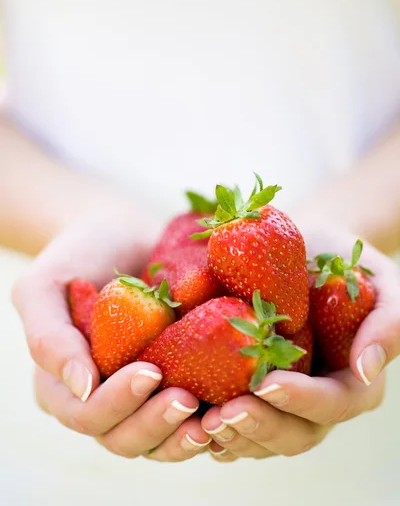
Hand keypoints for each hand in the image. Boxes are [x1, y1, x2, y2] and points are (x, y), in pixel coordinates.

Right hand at [12, 213, 209, 461]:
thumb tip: (82, 388)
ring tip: (213, 419)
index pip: (87, 415)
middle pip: (124, 438)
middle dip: (155, 424)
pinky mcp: (173, 381)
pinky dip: (210, 420)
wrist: (122, 232)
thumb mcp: (43, 286)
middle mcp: (101, 399)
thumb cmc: (77, 254)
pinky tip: (233, 407)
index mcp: (62, 386)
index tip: (149, 371)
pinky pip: (189, 417)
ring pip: (159, 440)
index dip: (116, 403)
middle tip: (186, 399)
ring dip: (184, 436)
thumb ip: (49, 337)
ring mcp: (139, 395)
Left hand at [201, 229, 399, 461]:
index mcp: (352, 383)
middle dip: (258, 427)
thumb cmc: (348, 263)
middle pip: (293, 435)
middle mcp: (317, 402)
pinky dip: (213, 426)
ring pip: (261, 439)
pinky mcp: (253, 392)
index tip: (265, 383)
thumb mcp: (383, 284)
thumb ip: (387, 325)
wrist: (307, 249)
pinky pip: (236, 422)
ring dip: (231, 436)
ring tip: (201, 420)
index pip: (331, 405)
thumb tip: (366, 368)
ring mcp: (284, 401)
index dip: (299, 400)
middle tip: (222, 415)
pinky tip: (188, 414)